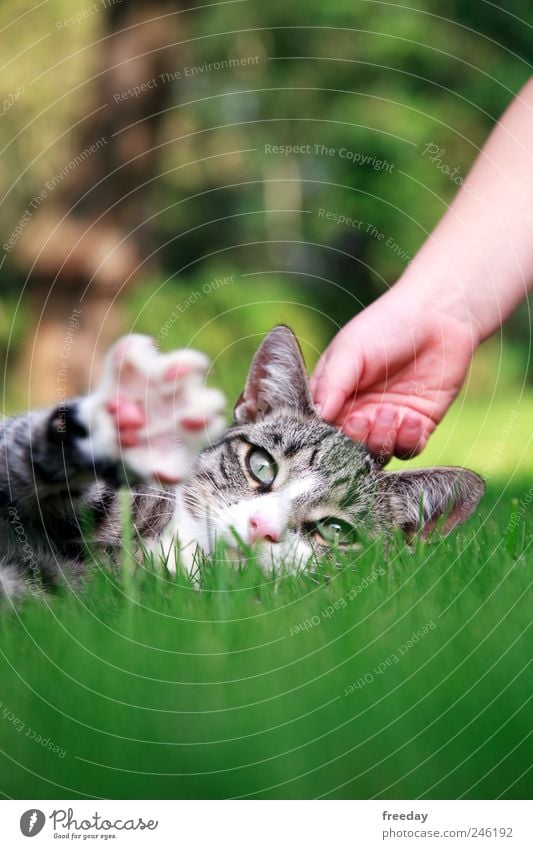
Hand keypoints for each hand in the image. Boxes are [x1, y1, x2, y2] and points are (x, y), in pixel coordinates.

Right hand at [310, 291, 476, 461]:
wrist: (437, 315)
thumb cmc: (386, 325)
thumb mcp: (350, 350)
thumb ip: (332, 384)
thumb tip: (318, 415)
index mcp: (334, 396)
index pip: (323, 428)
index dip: (329, 433)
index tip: (341, 419)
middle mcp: (359, 412)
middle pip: (349, 447)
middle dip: (356, 439)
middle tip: (364, 418)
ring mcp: (388, 421)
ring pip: (378, 452)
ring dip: (382, 440)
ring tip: (390, 413)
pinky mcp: (418, 425)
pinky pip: (409, 448)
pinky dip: (407, 440)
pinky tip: (410, 418)